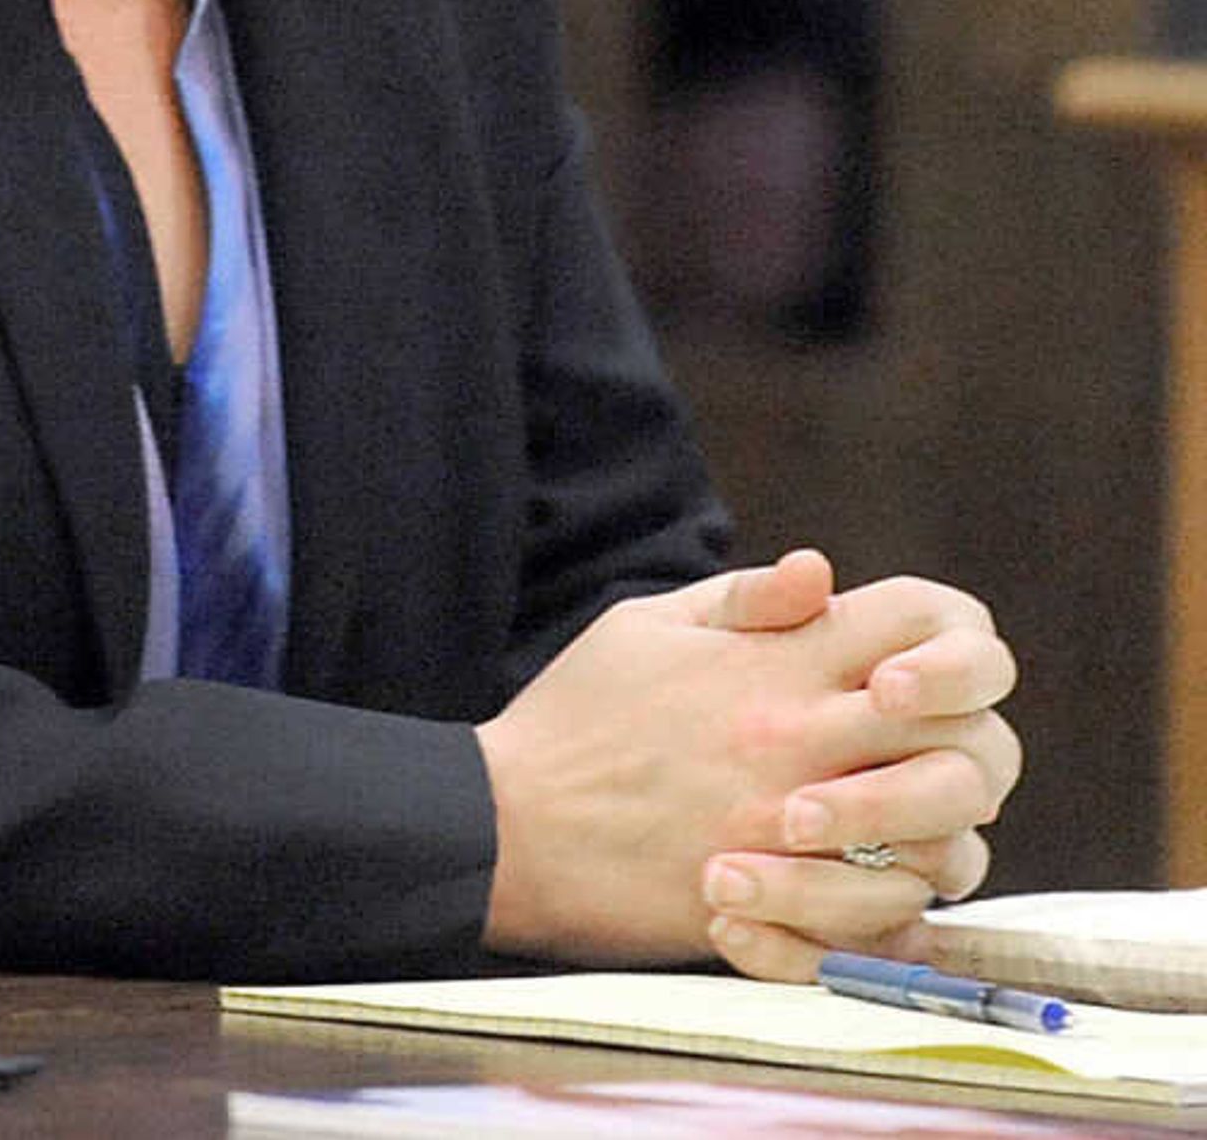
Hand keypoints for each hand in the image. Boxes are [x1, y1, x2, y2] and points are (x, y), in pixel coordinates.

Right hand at [478, 548, 1018, 968]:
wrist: (509, 827)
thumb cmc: (574, 721)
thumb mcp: (642, 627)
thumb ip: (743, 600)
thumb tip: (821, 571)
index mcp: (776, 663)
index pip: (926, 620)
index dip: (949, 637)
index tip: (915, 665)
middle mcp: (803, 737)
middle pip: (970, 732)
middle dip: (969, 738)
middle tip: (927, 753)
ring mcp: (801, 823)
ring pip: (957, 830)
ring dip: (946, 825)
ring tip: (904, 821)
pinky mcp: (790, 899)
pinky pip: (903, 907)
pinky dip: (906, 897)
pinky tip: (871, 878)